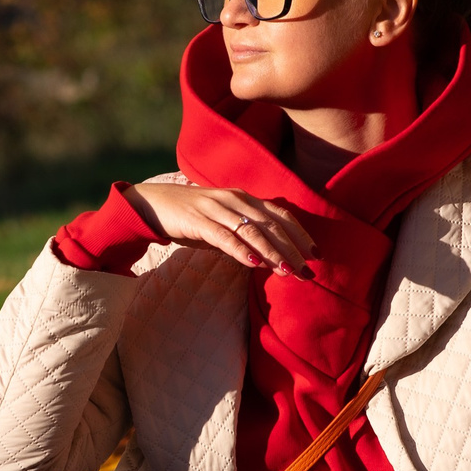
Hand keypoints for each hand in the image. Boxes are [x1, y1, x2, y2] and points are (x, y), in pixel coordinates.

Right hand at [121, 183, 317, 275]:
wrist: (153, 204)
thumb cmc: (191, 217)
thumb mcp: (223, 224)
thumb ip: (245, 237)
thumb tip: (268, 259)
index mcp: (245, 199)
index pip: (281, 215)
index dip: (301, 234)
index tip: (317, 255)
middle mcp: (235, 200)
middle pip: (272, 225)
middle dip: (293, 249)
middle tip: (307, 272)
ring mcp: (217, 208)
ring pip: (252, 231)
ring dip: (273, 253)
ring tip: (287, 272)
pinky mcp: (198, 220)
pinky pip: (224, 236)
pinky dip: (241, 250)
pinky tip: (254, 264)